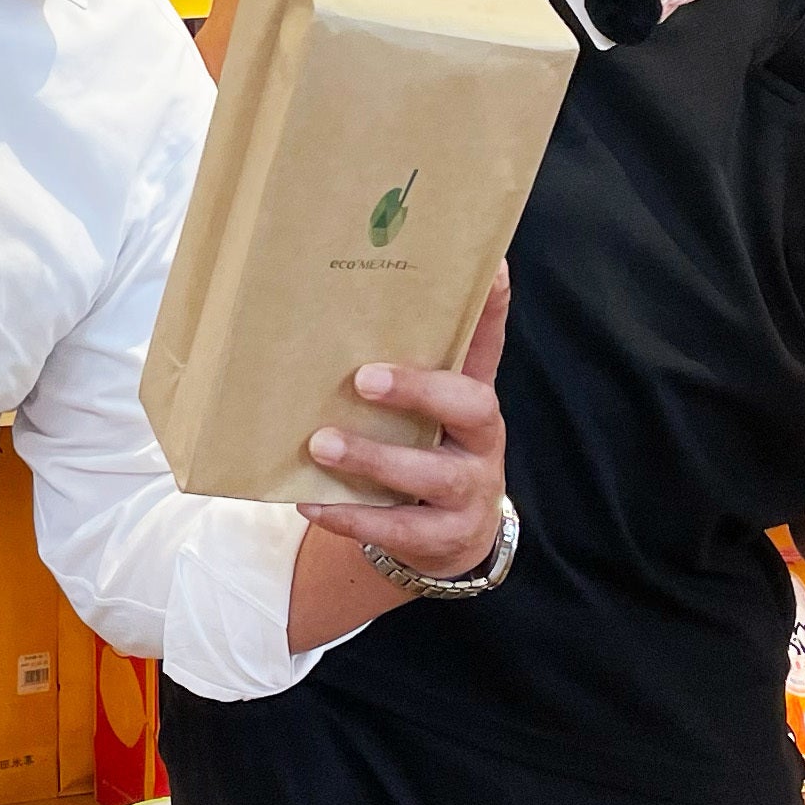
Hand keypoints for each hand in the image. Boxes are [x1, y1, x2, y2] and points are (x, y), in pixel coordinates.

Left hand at [300, 272, 512, 578]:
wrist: (449, 538)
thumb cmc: (424, 454)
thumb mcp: (424, 413)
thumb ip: (402, 370)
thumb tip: (346, 306)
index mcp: (474, 399)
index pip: (487, 346)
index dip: (492, 309)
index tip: (490, 266)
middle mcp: (483, 440)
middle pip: (470, 407)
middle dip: (419, 390)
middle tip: (363, 378)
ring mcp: (470, 492)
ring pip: (432, 474)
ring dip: (373, 458)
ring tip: (320, 444)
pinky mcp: (446, 538)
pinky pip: (400, 529)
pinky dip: (353, 517)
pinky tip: (312, 505)